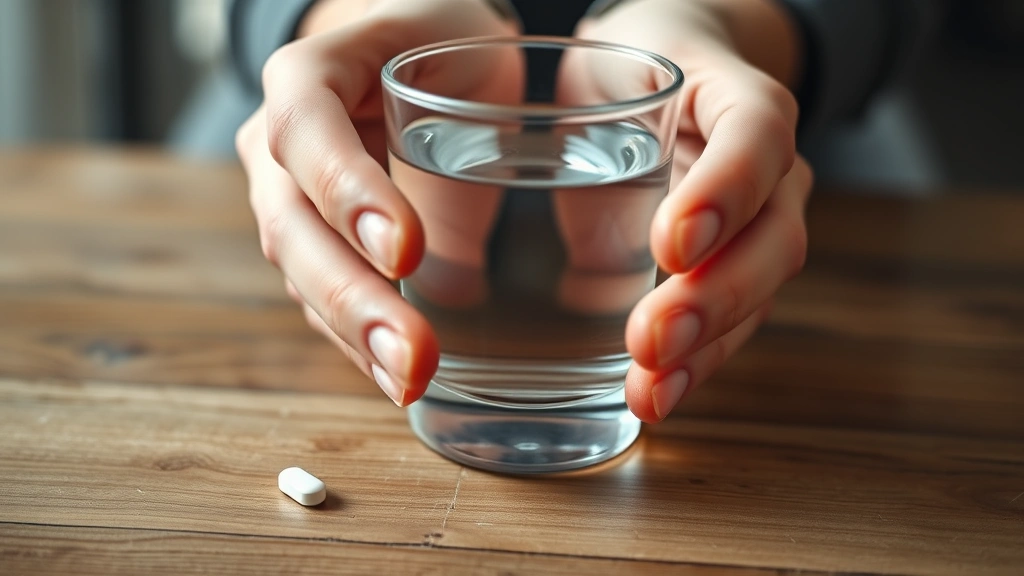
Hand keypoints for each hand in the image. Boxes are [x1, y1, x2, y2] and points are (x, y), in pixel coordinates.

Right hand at [235, 0, 518, 405]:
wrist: (402, 42)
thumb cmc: (438, 38)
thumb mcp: (455, 42)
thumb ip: (461, 112)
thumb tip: (502, 222)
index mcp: (306, 75)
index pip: (306, 132)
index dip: (348, 193)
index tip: (409, 253)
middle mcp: (276, 142)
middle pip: (292, 227)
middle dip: (354, 299)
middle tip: (415, 357)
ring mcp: (284, 195)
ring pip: (300, 272)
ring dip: (354, 334)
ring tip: (409, 381)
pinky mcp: (310, 239)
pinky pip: (318, 296)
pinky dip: (356, 340)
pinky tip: (395, 377)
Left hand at [576, 0, 812, 421]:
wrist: (679, 76)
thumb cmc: (635, 69)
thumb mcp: (610, 67)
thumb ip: (586, 114)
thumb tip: (493, 190)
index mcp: (745, 106)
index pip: (756, 142)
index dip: (723, 194)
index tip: (668, 246)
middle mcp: (771, 174)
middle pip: (773, 241)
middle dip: (714, 298)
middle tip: (649, 341)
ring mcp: (759, 228)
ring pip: (761, 294)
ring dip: (706, 350)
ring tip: (649, 393)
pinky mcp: (730, 270)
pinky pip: (730, 323)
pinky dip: (695, 365)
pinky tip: (653, 396)